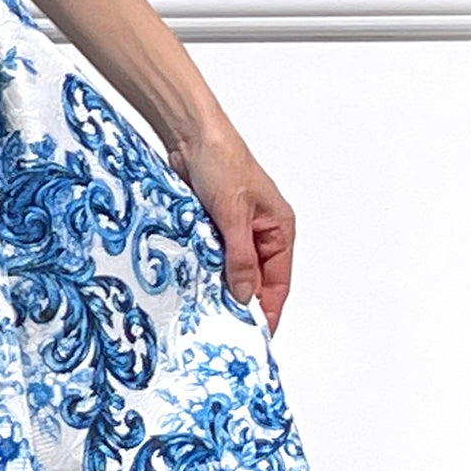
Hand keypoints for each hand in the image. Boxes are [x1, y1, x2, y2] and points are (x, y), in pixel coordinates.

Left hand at [180, 139, 296, 333]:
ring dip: (220, 287)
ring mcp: (235, 231)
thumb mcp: (233, 214)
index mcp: (279, 229)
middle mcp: (260, 233)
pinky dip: (205, 271)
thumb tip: (244, 295)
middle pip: (255, 280)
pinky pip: (212, 258)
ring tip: (208, 312)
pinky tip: (194, 287)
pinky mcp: (211, 227)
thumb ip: (240, 257)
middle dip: (242, 302)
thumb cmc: (223, 162)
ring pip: (231, 271)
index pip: (279, 282)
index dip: (269, 310)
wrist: (191, 135)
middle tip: (225, 328)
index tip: (256, 334)